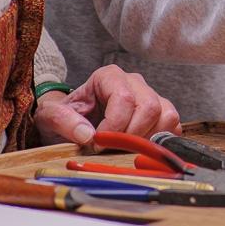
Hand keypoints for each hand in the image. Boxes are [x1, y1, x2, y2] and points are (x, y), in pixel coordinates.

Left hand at [36, 65, 180, 145]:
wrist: (71, 120)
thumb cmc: (64, 116)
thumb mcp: (50, 116)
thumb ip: (63, 121)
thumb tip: (87, 135)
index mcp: (108, 77)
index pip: (124, 98)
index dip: (114, 126)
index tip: (97, 143)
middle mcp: (133, 82)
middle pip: (150, 106)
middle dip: (132, 135)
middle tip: (112, 149)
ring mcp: (150, 96)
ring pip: (166, 115)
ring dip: (148, 138)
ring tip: (125, 149)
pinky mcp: (160, 113)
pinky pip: (174, 125)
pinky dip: (162, 141)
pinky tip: (141, 149)